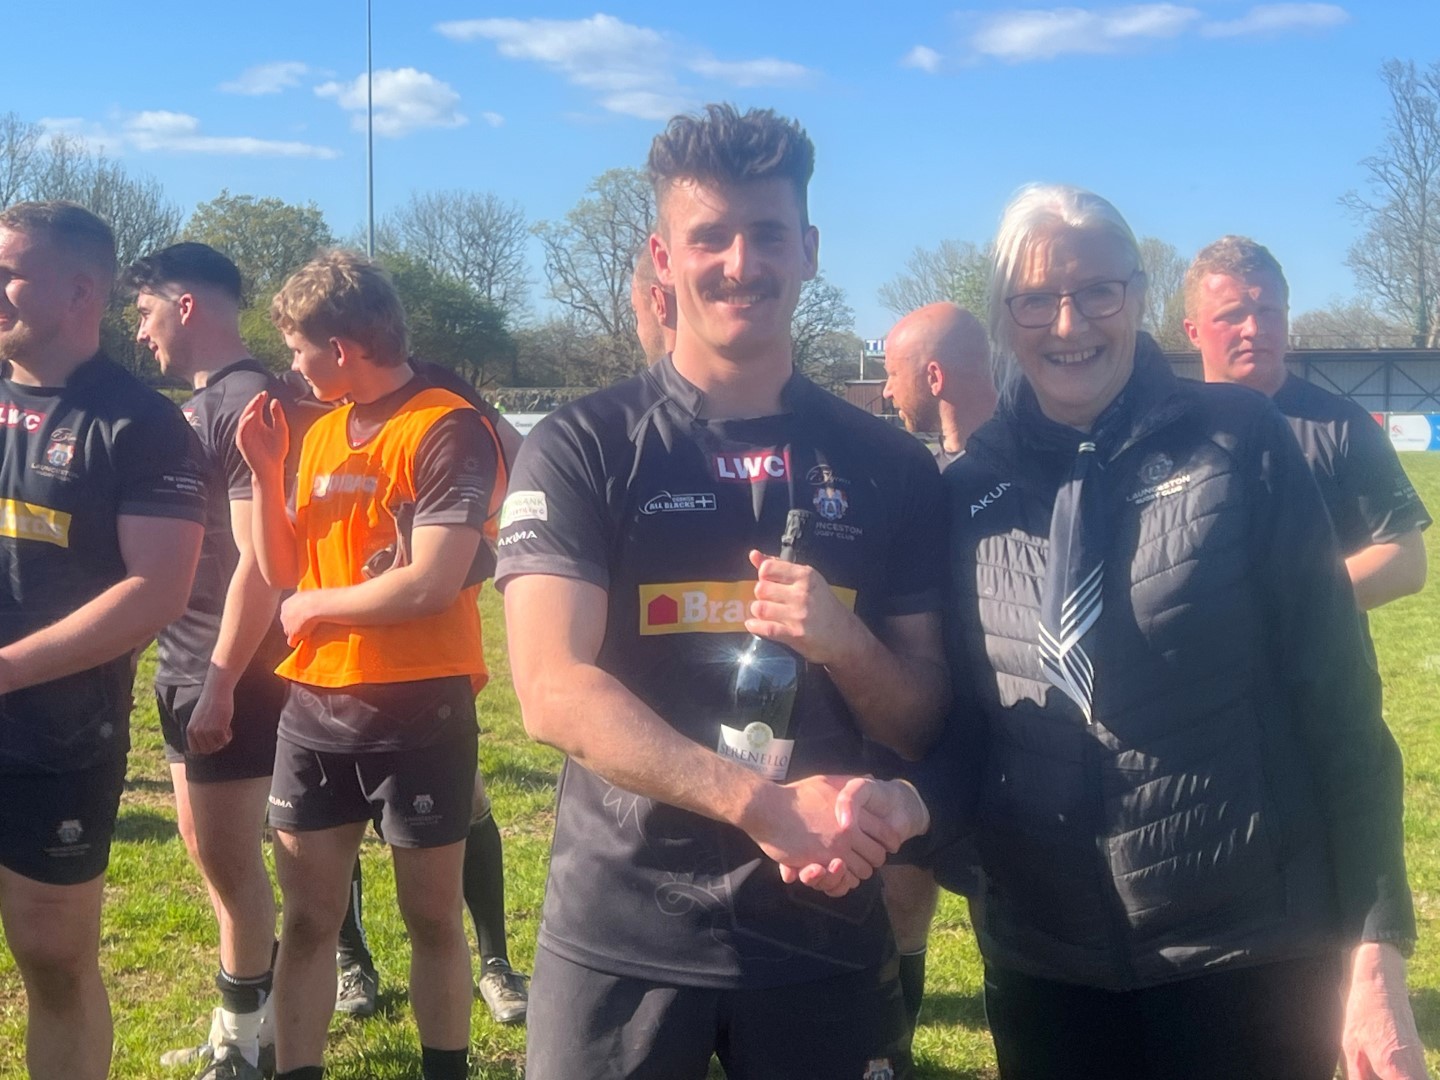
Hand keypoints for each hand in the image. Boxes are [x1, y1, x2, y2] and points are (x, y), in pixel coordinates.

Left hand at [185, 678, 234, 754]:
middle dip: (216, 745)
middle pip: (208, 750)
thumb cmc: (210, 703)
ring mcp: (207, 731)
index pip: (196, 750)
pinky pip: (225, 740)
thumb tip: (205, 748)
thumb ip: (198, 731)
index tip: (213, 742)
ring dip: (223, 739)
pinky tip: (228, 725)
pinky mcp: (218, 728)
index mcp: (190, 730)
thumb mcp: (198, 719)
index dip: (206, 748)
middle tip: (221, 735)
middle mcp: (197, 732)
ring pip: (217, 746)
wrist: (217, 692)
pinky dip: (229, 735)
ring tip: (225, 728)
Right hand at [235, 392, 289, 478]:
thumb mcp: (281, 430)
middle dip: (254, 403)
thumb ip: (278, 416)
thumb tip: (274, 400)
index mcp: (258, 424)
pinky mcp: (242, 443)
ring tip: (257, 402)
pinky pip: (242, 430)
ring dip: (249, 410)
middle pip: (249, 412)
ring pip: (244, 419)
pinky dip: (246, 422)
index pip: (256, 409)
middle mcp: (250, 428)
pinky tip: (253, 415)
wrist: (272, 468)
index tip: (265, 393)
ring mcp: (245, 435)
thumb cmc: (277, 451)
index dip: (259, 400)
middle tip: (261, 395)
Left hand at [280, 591, 326, 645]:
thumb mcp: (308, 596)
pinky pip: (292, 642)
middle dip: (295, 625)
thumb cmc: (315, 599)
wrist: (315, 605)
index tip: (306, 617)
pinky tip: (303, 642)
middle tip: (307, 626)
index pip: (288, 613)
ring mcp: (287, 626)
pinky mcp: (292, 635)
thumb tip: (313, 599)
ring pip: (289, 632)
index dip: (297, 616)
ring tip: (308, 633)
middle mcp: (283, 615)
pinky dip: (296, 642)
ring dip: (296, 633)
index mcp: (286, 604)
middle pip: (287, 622)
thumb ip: (306, 599)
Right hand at [744, 774, 891, 892]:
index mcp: (854, 811)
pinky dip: (843, 880)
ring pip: (863, 871)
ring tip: (849, 866)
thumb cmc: (795, 795)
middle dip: (872, 859)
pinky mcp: (820, 862)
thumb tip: (868, 776)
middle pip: (877, 855)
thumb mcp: (826, 781)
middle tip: (863, 858)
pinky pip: (843, 879)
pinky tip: (836, 872)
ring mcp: (836, 848)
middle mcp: (849, 831)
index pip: (885, 833)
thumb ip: (848, 782)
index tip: (882, 845)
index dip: (887, 841)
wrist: (768, 808)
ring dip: (858, 872)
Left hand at [745, 549, 859, 665]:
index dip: (764, 576)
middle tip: (769, 600)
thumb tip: (753, 554)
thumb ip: (779, 566)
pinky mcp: (795, 634)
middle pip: (761, 589)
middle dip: (761, 595)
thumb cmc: (823, 604)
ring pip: (760, 608)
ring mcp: (798, 615)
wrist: (844, 634)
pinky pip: (765, 628)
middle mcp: (802, 593)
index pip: (768, 568)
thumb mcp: (807, 580)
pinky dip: (755, 626)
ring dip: (758, 612)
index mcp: (805, 576)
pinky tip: (754, 625)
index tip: (770, 582)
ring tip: (765, 613)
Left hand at [1343, 942, 1430, 1079]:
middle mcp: (1412, 1065)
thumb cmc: (1362, 1011)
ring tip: (1378, 1071)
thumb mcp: (1351, 1045)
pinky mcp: (1417, 1054)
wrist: (1381, 981)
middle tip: (1378, 1076)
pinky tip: (1387, 1072)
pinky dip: (1404, 1077)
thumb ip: (1357, 1074)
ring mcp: (1418, 1059)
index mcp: (1393, 1064)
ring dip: (1402, 1079)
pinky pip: (1417, 1075)